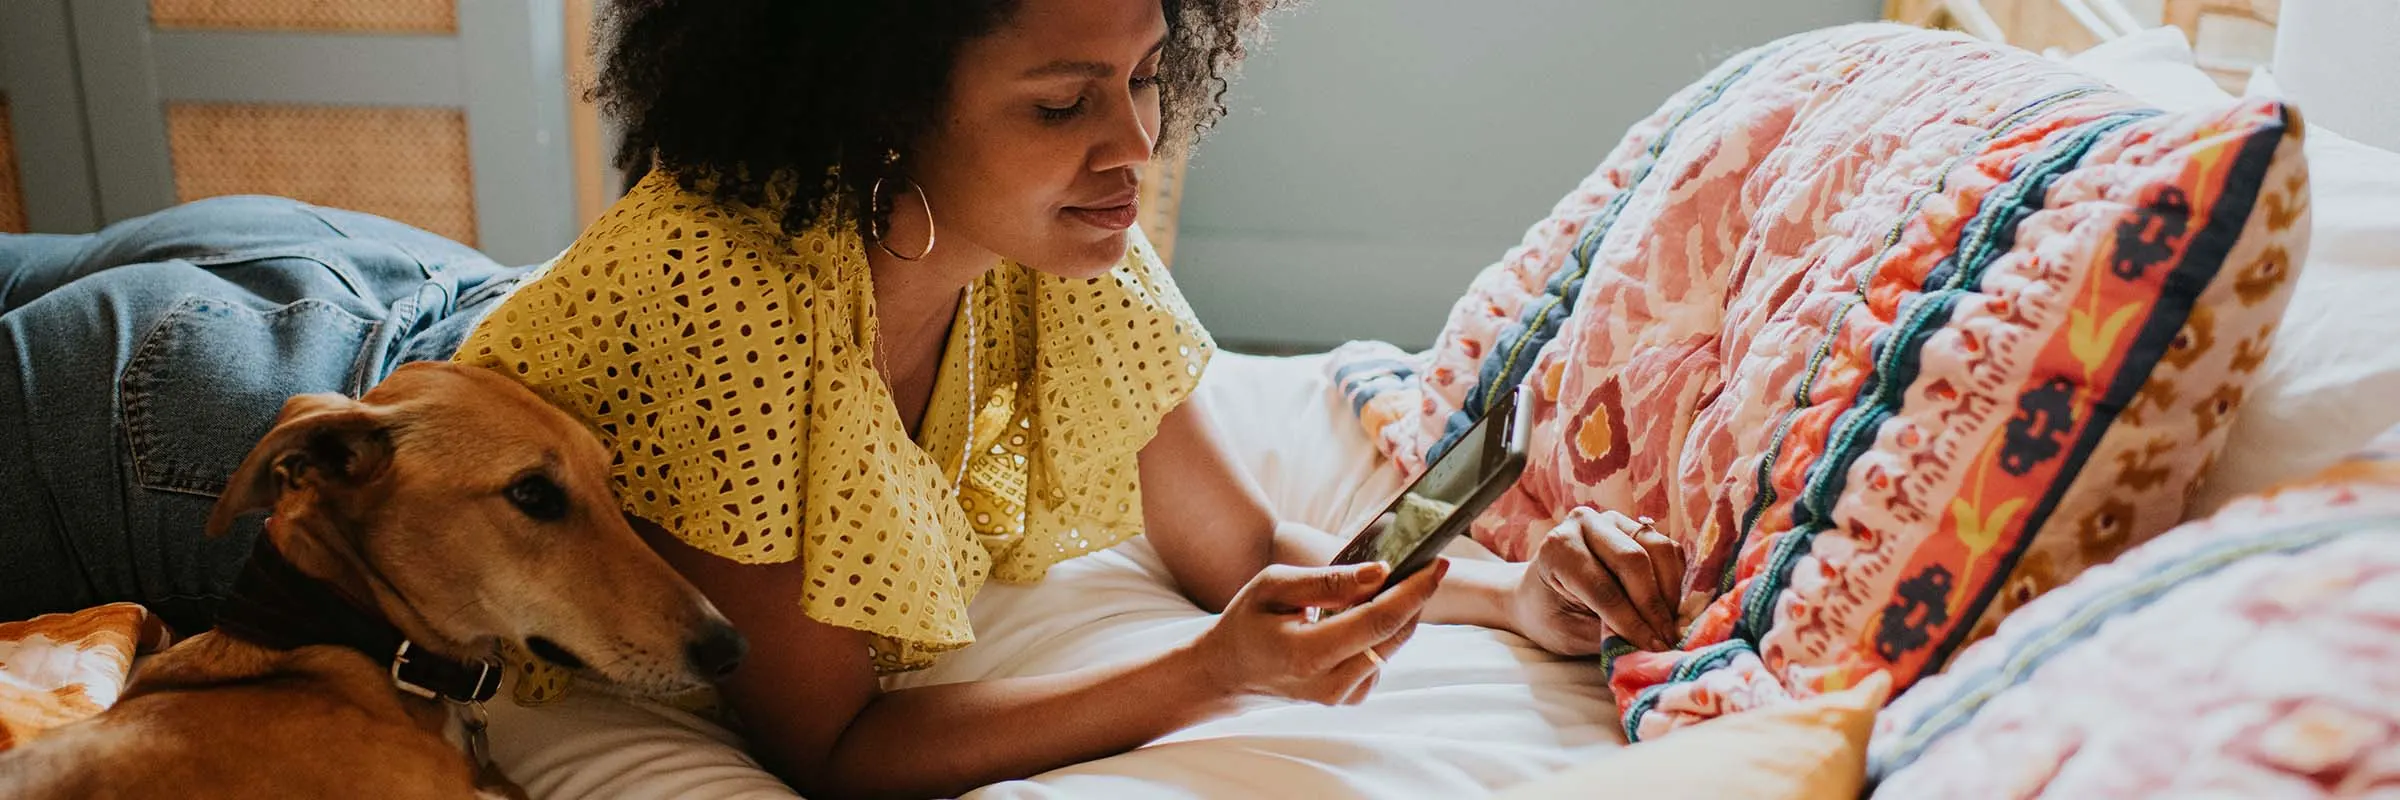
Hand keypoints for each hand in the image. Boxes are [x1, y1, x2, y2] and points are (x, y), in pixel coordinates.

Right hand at [1189, 559, 1445, 704]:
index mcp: (1307, 654)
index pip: (1377, 621)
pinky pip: (1380, 659)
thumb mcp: (1273, 586)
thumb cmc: (1247, 623)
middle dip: (1416, 598)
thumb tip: (1379, 573)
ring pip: (1391, 648)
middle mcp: (1330, 684)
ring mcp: (1341, 696)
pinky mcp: (1349, 697)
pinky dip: (1381, 633)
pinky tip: (1361, 616)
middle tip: (1425, 564)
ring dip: (1398, 614)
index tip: (1436, 564)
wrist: (1229, 672)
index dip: (1413, 591)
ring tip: (1384, 586)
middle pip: (1394, 636)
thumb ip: (1326, 582)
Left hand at [1509, 507, 1685, 654]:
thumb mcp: (1570, 631)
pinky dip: (1676, 581)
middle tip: (1666, 639)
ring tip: (1669, 625)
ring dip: (1669, 592)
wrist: (1541, 593)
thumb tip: (1652, 642)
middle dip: (1653, 606)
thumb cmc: (1551, 615)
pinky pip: (1670, 550)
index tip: (1651, 647)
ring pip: (1659, 550)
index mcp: (1557, 549)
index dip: (1630, 621)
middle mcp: (1585, 524)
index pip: (1602, 587)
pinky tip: (1670, 608)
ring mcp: (1614, 521)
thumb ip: (1609, 634)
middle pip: (1634, 561)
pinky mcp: (1638, 527)